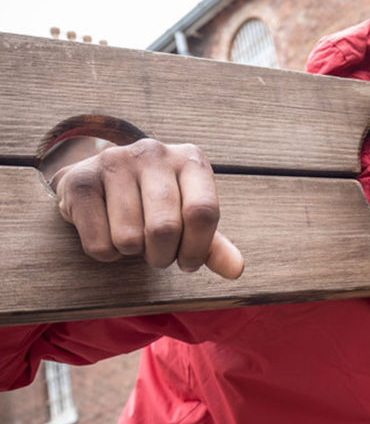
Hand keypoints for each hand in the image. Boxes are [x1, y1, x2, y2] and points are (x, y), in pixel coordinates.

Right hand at [51, 138, 243, 278]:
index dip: (197, 248)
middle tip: (158, 255)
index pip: (203, 212)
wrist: (100, 180)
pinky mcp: (80, 180)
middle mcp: (154, 153)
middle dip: (162, 256)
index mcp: (191, 159)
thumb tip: (236, 270)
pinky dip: (107, 253)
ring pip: (128, 239)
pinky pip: (99, 244)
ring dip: (133, 253)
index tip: (188, 263)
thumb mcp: (189, 217)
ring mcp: (114, 162)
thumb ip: (214, 244)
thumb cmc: (156, 203)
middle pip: (165, 228)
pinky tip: (108, 232)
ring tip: (132, 237)